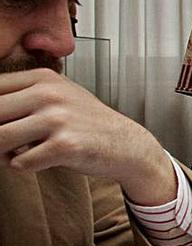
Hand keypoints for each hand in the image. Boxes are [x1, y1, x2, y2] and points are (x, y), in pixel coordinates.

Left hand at [0, 69, 175, 204]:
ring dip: (2, 153)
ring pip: (0, 139)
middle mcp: (50, 94)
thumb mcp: (58, 94)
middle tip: (6, 143)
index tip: (4, 122)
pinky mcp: (66, 145)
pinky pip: (20, 163)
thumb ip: (23, 94)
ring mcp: (59, 119)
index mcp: (44, 78)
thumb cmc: (87, 122)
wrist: (126, 143)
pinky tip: (36, 161)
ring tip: (15, 153)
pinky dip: (22, 166)